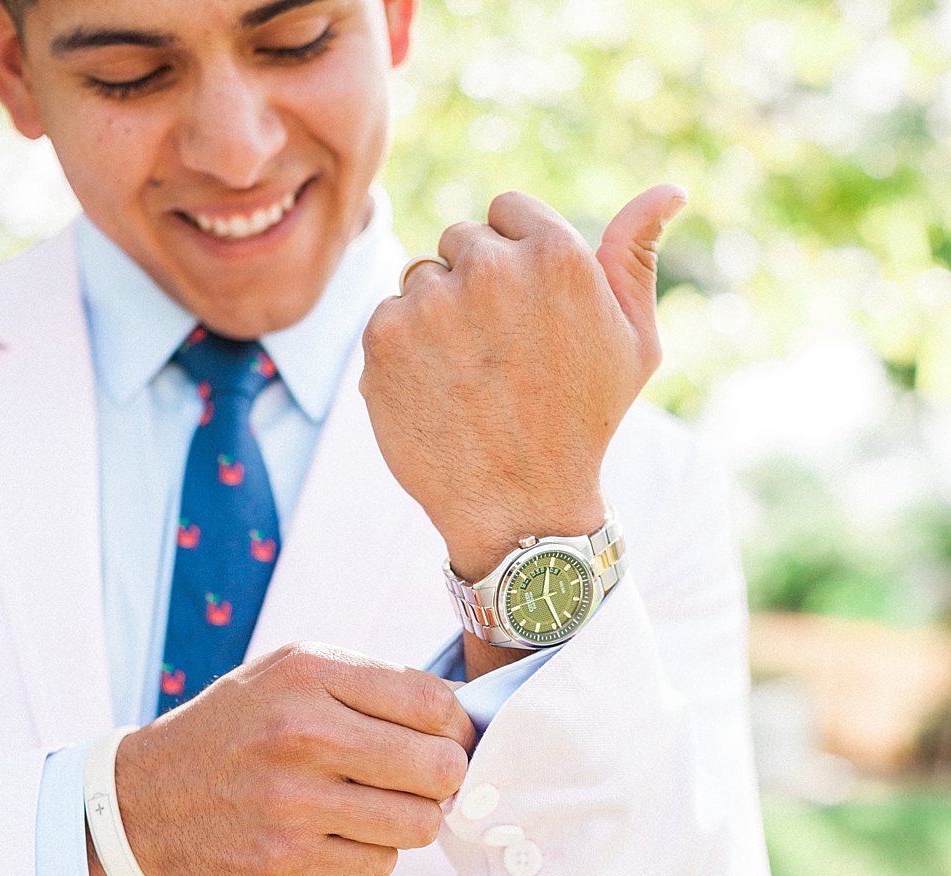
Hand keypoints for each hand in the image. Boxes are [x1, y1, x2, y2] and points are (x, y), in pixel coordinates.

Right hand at [90, 645, 474, 875]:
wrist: (144, 799)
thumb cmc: (237, 730)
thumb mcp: (291, 673)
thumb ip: (373, 684)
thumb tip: (462, 719)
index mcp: (309, 674)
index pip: (434, 704)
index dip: (457, 729)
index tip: (446, 741)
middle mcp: (300, 734)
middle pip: (439, 769)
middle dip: (443, 780)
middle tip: (419, 782)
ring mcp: (292, 804)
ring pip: (418, 826)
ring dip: (410, 822)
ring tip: (378, 808)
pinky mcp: (285, 862)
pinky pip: (378, 866)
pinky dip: (371, 855)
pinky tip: (337, 836)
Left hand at [359, 185, 686, 584]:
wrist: (522, 509)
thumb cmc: (584, 424)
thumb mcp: (634, 343)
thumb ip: (637, 258)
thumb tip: (670, 189)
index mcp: (556, 254)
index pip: (507, 210)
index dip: (514, 259)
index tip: (524, 311)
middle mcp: (490, 269)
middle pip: (460, 240)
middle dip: (473, 284)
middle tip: (497, 353)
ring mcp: (431, 303)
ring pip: (419, 277)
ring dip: (435, 315)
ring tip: (468, 376)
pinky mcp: (384, 339)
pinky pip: (386, 316)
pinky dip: (402, 350)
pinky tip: (436, 392)